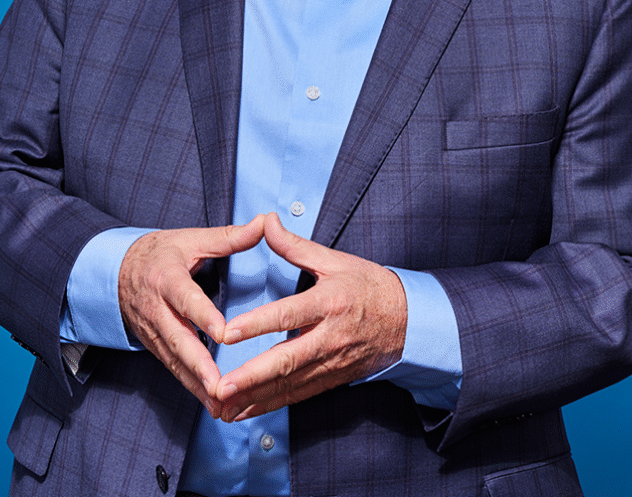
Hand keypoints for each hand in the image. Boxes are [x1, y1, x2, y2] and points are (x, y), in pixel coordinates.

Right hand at [118, 215, 264, 417]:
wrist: (115, 270)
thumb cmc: (161, 252)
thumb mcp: (192, 238)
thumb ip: (230, 236)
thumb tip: (264, 222)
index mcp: (167, 278)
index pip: (186, 299)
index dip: (203, 316)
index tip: (223, 333)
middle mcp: (157, 308)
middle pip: (177, 339)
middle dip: (198, 365)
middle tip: (220, 385)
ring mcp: (153, 331)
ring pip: (175, 361)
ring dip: (197, 384)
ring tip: (221, 405)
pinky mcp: (154, 346)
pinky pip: (173, 368)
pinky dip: (191, 387)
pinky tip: (212, 404)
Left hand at [215, 211, 406, 420]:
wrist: (409, 320)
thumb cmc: (369, 286)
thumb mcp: (334, 260)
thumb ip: (294, 245)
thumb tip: (266, 221)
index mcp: (329, 302)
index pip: (288, 314)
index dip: (257, 324)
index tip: (228, 333)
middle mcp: (330, 336)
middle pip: (287, 359)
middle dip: (252, 376)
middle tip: (222, 386)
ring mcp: (332, 362)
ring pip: (290, 384)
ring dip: (256, 398)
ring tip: (224, 406)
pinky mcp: (332, 378)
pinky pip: (299, 395)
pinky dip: (271, 405)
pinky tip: (246, 411)